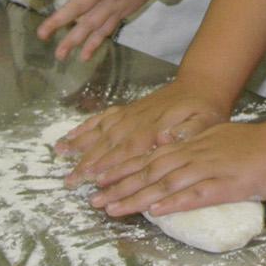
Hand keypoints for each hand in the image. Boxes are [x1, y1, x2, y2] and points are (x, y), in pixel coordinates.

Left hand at [27, 0, 171, 61]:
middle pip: (81, 6)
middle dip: (61, 20)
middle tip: (42, 33)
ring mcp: (114, 2)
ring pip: (93, 24)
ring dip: (75, 39)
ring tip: (59, 54)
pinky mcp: (122, 11)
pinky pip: (107, 30)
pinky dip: (96, 43)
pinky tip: (83, 56)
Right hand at [59, 79, 227, 188]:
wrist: (202, 84)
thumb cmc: (205, 109)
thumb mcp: (205, 122)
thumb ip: (187, 132)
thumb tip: (166, 139)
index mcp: (156, 129)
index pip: (129, 152)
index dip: (110, 166)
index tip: (92, 180)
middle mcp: (138, 122)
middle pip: (108, 145)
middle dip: (87, 163)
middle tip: (68, 181)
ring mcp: (130, 115)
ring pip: (100, 132)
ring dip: (80, 144)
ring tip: (59, 155)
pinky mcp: (127, 110)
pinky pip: (102, 119)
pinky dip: (85, 127)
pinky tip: (70, 136)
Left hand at [87, 119, 265, 219]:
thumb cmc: (257, 144)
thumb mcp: (220, 135)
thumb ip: (197, 142)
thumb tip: (174, 147)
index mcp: (194, 143)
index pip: (151, 156)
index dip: (124, 168)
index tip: (100, 178)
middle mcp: (195, 154)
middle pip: (150, 170)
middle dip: (119, 185)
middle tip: (93, 198)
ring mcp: (208, 169)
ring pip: (165, 184)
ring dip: (136, 197)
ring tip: (112, 208)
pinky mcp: (224, 186)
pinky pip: (194, 196)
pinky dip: (172, 203)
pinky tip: (154, 211)